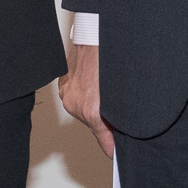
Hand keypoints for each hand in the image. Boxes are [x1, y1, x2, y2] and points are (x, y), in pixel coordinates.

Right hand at [58, 42, 115, 158]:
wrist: (98, 33)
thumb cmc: (114, 59)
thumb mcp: (124, 93)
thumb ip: (122, 115)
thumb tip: (122, 127)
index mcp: (91, 111)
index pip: (104, 141)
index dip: (113, 147)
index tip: (116, 154)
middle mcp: (75, 104)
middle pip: (94, 125)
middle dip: (106, 122)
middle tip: (118, 114)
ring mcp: (67, 93)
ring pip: (83, 111)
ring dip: (94, 107)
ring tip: (106, 93)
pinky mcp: (63, 83)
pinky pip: (75, 96)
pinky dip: (84, 95)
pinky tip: (94, 85)